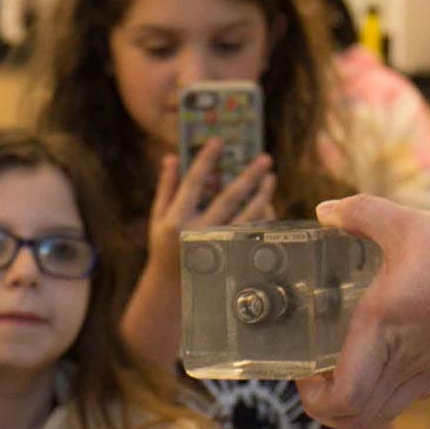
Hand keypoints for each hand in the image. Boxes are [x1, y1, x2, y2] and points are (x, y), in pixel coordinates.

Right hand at [146, 146, 277, 262]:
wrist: (174, 287)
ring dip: (263, 196)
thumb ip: (166, 187)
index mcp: (177, 221)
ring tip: (271, 178)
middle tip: (266, 158)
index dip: (206, 160)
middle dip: (249, 177)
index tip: (218, 140)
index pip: (193, 183)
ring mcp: (218, 248)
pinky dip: (263, 218)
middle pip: (229, 199)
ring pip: (248, 218)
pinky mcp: (232, 258)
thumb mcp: (158, 218)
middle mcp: (199, 234)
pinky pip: (253, 235)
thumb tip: (171, 156)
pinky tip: (268, 203)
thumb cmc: (165, 246)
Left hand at [296, 196, 429, 428]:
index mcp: (381, 331)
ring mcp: (429, 370)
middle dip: (326, 406)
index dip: (313, 398)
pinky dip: (385, 389)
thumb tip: (327, 210)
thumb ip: (364, 213)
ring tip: (344, 365)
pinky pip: (408, 395)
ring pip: (381, 412)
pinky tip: (386, 354)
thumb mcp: (411, 223)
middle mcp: (402, 361)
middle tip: (315, 374)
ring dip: (356, 401)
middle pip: (355, 419)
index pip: (341, 398)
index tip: (304, 371)